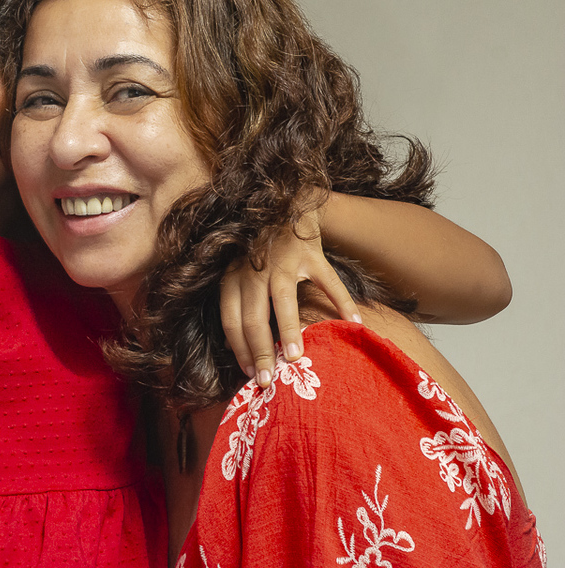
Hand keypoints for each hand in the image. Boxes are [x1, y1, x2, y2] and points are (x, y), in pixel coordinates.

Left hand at [220, 201, 358, 387]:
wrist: (283, 202)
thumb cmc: (259, 247)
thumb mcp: (238, 272)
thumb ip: (237, 304)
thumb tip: (235, 349)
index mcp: (232, 277)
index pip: (230, 321)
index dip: (239, 349)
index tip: (249, 374)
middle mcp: (253, 270)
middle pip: (252, 318)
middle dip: (260, 352)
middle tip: (269, 380)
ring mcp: (283, 260)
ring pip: (283, 302)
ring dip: (288, 332)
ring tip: (296, 359)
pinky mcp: (311, 253)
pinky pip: (328, 282)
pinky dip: (341, 302)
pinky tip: (352, 322)